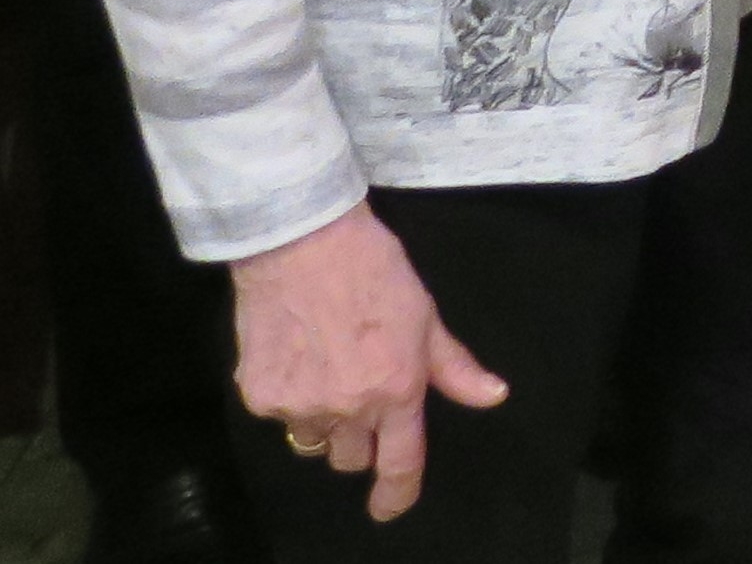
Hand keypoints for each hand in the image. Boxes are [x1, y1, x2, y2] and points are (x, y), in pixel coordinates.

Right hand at [232, 202, 507, 521]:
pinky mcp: (258, 396)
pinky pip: (279, 416)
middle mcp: (347, 408)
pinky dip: (289, 396)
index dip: (397, 494)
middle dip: (359, 438)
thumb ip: (454, 367)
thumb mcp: (426, 315)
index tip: (390, 509)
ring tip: (325, 368)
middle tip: (359, 394)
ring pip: (313, 440)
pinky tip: (295, 355)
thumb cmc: (374, 270)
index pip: (399, 463)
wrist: (301, 242)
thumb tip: (493, 396)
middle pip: (351, 458)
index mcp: (395, 390)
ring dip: (323, 421)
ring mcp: (299, 406)